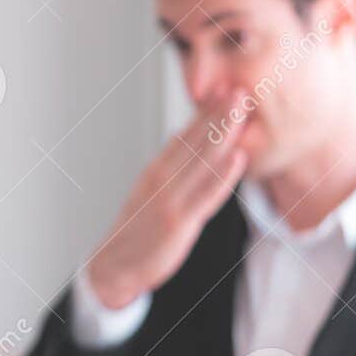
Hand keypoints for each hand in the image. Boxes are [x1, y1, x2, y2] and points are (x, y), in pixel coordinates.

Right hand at [85, 96, 248, 308]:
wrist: (114, 268)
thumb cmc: (137, 233)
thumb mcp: (151, 193)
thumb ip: (170, 167)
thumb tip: (182, 137)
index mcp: (157, 171)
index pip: (185, 135)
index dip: (206, 111)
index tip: (225, 87)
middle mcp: (161, 180)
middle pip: (195, 141)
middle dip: (218, 113)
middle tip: (239, 87)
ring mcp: (169, 200)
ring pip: (201, 161)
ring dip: (223, 133)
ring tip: (241, 109)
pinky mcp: (177, 222)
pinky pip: (204, 196)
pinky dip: (222, 176)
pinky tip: (237, 158)